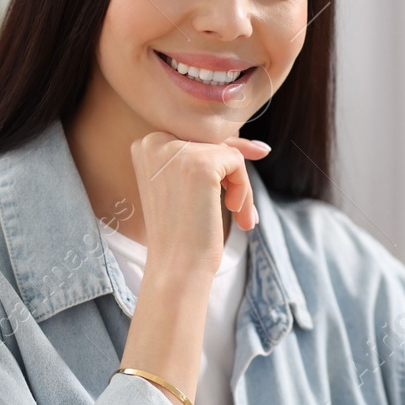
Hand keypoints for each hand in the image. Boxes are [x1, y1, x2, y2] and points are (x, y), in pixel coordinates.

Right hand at [128, 132, 270, 279]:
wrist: (176, 267)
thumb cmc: (183, 233)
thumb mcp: (188, 187)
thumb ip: (208, 159)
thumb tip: (259, 145)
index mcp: (146, 145)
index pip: (196, 138)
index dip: (222, 157)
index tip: (250, 163)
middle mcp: (154, 141)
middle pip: (214, 143)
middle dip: (233, 175)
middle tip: (239, 208)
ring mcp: (175, 150)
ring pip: (228, 154)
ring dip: (240, 187)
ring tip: (238, 216)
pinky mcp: (201, 163)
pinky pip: (237, 162)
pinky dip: (243, 188)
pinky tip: (233, 211)